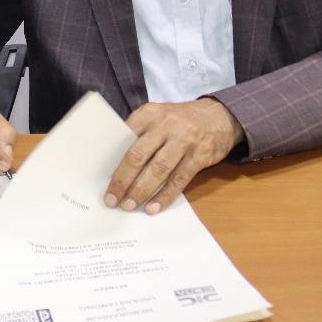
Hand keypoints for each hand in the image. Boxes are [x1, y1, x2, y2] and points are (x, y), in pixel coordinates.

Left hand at [104, 97, 242, 214]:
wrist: (220, 116)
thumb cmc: (180, 120)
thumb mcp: (158, 117)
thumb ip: (139, 134)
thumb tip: (115, 164)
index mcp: (149, 114)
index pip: (124, 137)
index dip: (112, 160)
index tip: (101, 178)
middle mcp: (166, 125)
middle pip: (138, 156)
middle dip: (123, 180)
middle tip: (112, 199)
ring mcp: (184, 141)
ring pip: (158, 170)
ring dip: (141, 191)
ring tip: (129, 205)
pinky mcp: (200, 156)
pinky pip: (179, 180)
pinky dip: (165, 196)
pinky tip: (154, 208)